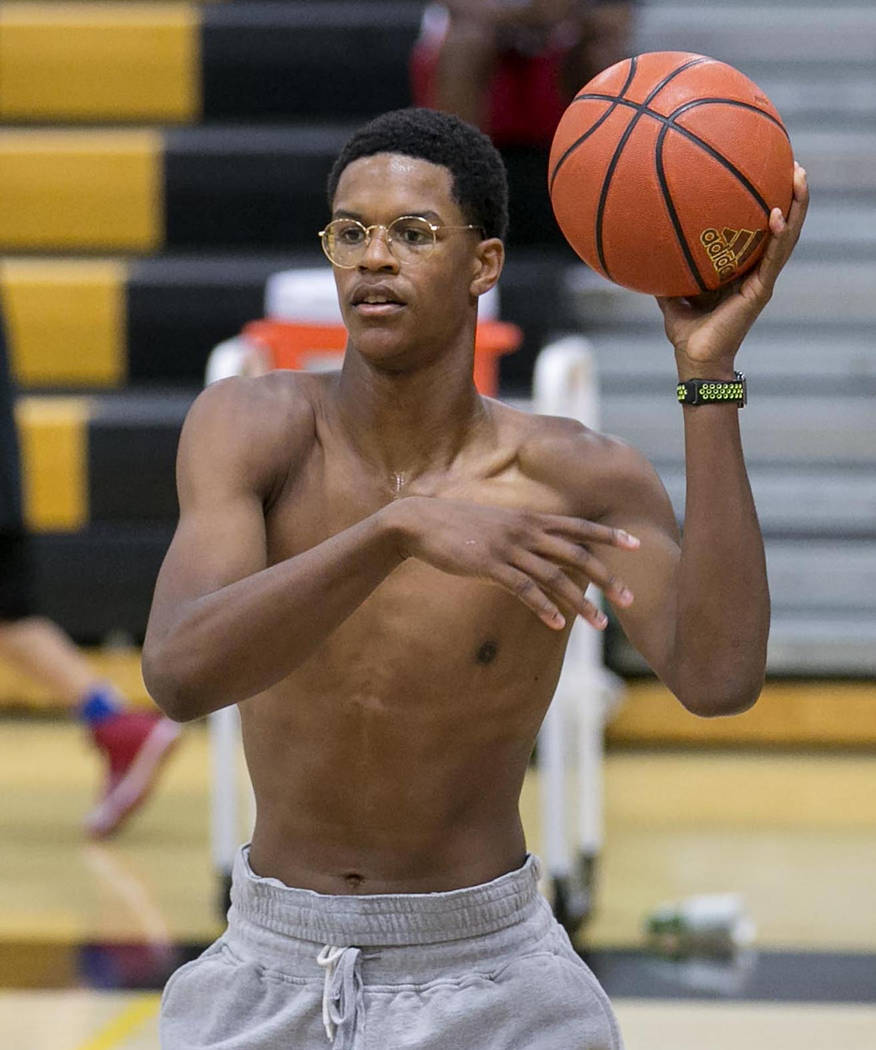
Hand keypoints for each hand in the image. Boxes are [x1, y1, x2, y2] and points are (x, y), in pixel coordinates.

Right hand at [388, 496, 639, 629]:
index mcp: (530, 520)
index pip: (578, 527)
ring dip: (580, 604)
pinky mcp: (489, 566)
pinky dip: (544, 608)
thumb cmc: (459, 525)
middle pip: (576, 554)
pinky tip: (559, 624)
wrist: (419, 522)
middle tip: (629, 599)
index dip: (608, 535)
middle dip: (607, 578)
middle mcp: (525, 531)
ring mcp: (508, 548)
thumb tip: (542, 548)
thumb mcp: (497, 523)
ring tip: (599, 625)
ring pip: (555, 577)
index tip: (636, 545)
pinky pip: (524, 589)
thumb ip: (522, 534)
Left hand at [657, 162, 809, 377]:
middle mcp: (756, 272)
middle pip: (781, 227)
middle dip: (791, 196)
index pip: (761, 232)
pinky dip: (778, 236)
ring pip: (787, 238)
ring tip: (799, 177)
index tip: (770, 174)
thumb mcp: (672, 296)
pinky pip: (772, 258)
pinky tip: (778, 214)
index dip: (769, 203)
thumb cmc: (687, 333)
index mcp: (741, 271)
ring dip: (796, 206)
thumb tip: (645, 251)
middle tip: (795, 165)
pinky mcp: (759, 291)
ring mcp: (761, 281)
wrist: (695, 359)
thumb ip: (666, 273)